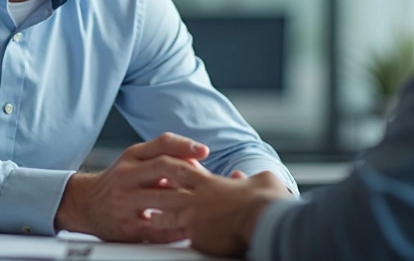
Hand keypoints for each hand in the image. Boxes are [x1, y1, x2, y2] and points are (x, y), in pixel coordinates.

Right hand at [55, 132, 208, 241]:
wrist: (85, 204)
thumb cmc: (119, 181)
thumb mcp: (134, 161)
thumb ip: (161, 157)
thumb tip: (196, 159)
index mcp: (132, 157)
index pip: (161, 144)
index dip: (184, 145)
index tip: (204, 151)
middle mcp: (126, 175)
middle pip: (162, 167)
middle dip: (189, 172)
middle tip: (209, 179)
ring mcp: (125, 201)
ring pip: (161, 198)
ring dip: (186, 200)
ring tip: (206, 202)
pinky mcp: (127, 226)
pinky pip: (157, 228)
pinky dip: (177, 228)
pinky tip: (190, 226)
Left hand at [155, 169, 291, 257]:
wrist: (264, 219)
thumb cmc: (266, 199)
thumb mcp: (259, 180)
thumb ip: (245, 178)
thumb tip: (239, 177)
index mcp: (210, 182)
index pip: (183, 171)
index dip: (172, 170)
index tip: (164, 172)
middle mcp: (197, 199)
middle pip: (167, 193)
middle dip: (156, 194)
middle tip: (147, 196)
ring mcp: (194, 219)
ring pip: (168, 217)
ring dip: (159, 218)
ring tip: (152, 220)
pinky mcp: (198, 238)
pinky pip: (181, 239)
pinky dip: (174, 239)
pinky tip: (167, 243)